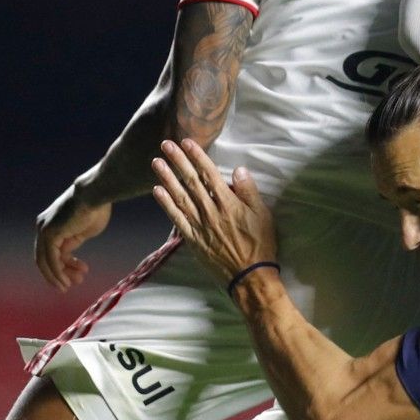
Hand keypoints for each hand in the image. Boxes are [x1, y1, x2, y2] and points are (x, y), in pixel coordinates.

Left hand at [34, 184, 111, 291]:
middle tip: (75, 283)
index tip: (81, 273)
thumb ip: (73, 241)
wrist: (96, 194)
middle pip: (45, 258)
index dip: (66, 265)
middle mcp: (43, 227)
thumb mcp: (83, 230)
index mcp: (50, 224)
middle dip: (60, 272)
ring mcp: (44, 230)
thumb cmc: (96, 208)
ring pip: (45, 261)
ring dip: (58, 276)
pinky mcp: (50, 234)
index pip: (52, 251)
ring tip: (70, 285)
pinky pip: (51, 259)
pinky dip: (57, 273)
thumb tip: (66, 254)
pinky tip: (66, 281)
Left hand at [151, 138, 276, 285]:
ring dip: (167, 178)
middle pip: (191, 182)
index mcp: (228, 204)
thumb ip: (249, 191)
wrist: (250, 277)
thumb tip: (238, 170)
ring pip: (180, 197)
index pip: (209, 174)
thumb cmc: (260, 245)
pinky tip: (157, 191)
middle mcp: (211, 212)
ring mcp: (199, 226)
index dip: (197, 156)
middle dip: (178, 161)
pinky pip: (176, 219)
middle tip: (166, 144)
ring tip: (156, 162)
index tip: (187, 142)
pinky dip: (166, 204)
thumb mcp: (263, 215)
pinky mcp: (193, 239)